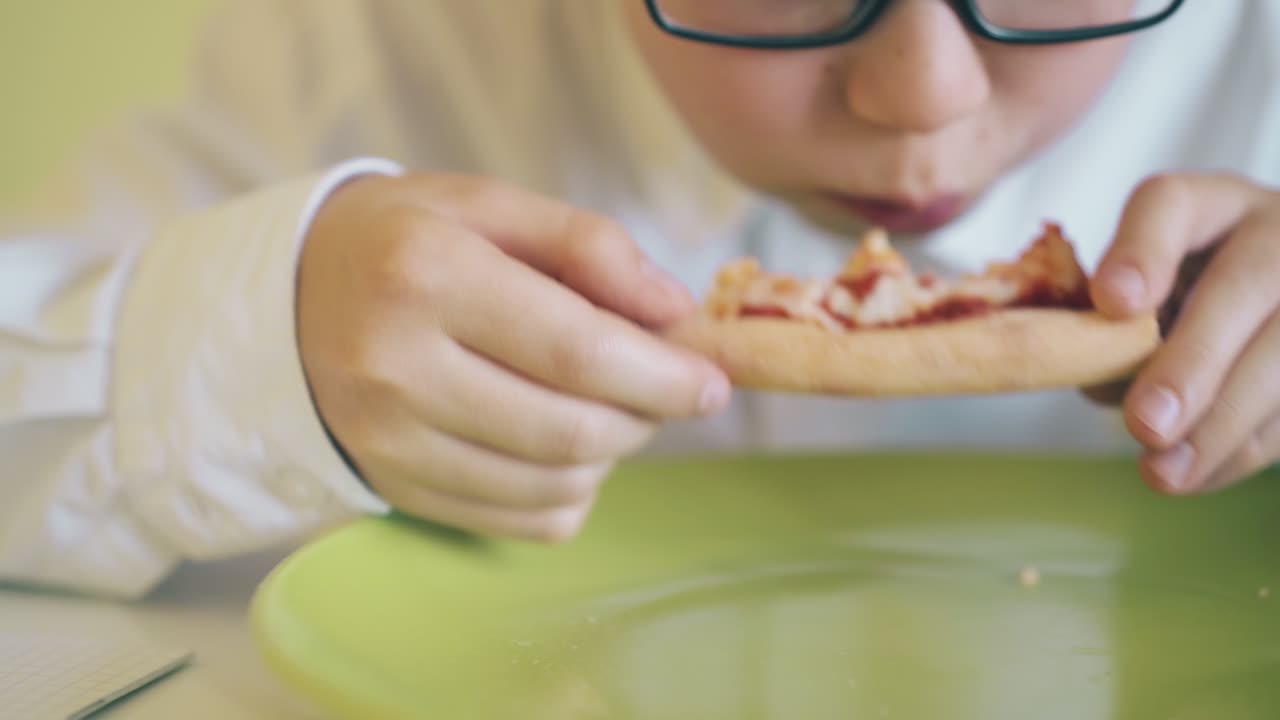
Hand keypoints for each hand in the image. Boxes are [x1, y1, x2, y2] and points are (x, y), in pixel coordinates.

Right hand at [297, 173, 729, 539]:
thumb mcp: (491, 206)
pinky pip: (521, 522)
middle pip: (570, 430)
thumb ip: (589, 245)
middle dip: (645, 417)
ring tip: (607, 407)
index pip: (575, 350)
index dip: (663, 376)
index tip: (712, 383)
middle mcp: (396, 370)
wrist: (290, 299)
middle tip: (661, 388)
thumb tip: (675, 312)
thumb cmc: (406, 241)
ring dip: (611, 454)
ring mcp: (388, 443)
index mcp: (426, 277)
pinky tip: (564, 447)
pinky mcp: (394, 488)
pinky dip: (571, 493)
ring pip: (553, 485)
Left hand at [1090, 173, 1279, 494]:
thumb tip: (1089, 375)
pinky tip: (1195, 474)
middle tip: (1146, 422)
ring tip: (1164, 472)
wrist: (1263, 301)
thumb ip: (1107, 315)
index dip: (1142, 253)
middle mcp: (1273, 230)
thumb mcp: (1133, 286)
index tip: (1112, 300)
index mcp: (1206, 204)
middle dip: (1193, 364)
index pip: (1171, 205)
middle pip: (1243, 288)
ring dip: (1221, 426)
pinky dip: (1241, 449)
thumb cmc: (1175, 296)